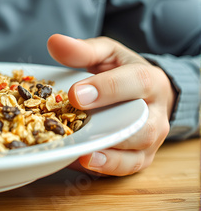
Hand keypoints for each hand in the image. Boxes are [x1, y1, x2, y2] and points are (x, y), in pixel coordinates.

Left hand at [47, 34, 175, 175]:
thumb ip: (83, 50)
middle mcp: (156, 114)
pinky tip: (77, 160)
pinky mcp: (139, 159)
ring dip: (104, 155)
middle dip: (108, 126)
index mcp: (150, 81)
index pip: (135, 83)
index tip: (75, 94)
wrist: (145, 94)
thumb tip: (54, 42)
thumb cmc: (122, 72)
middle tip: (75, 123)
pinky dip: (101, 168)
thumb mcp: (106, 54)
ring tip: (77, 151)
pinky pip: (123, 169)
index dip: (105, 89)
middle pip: (139, 126)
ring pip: (133, 153)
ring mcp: (150, 141)